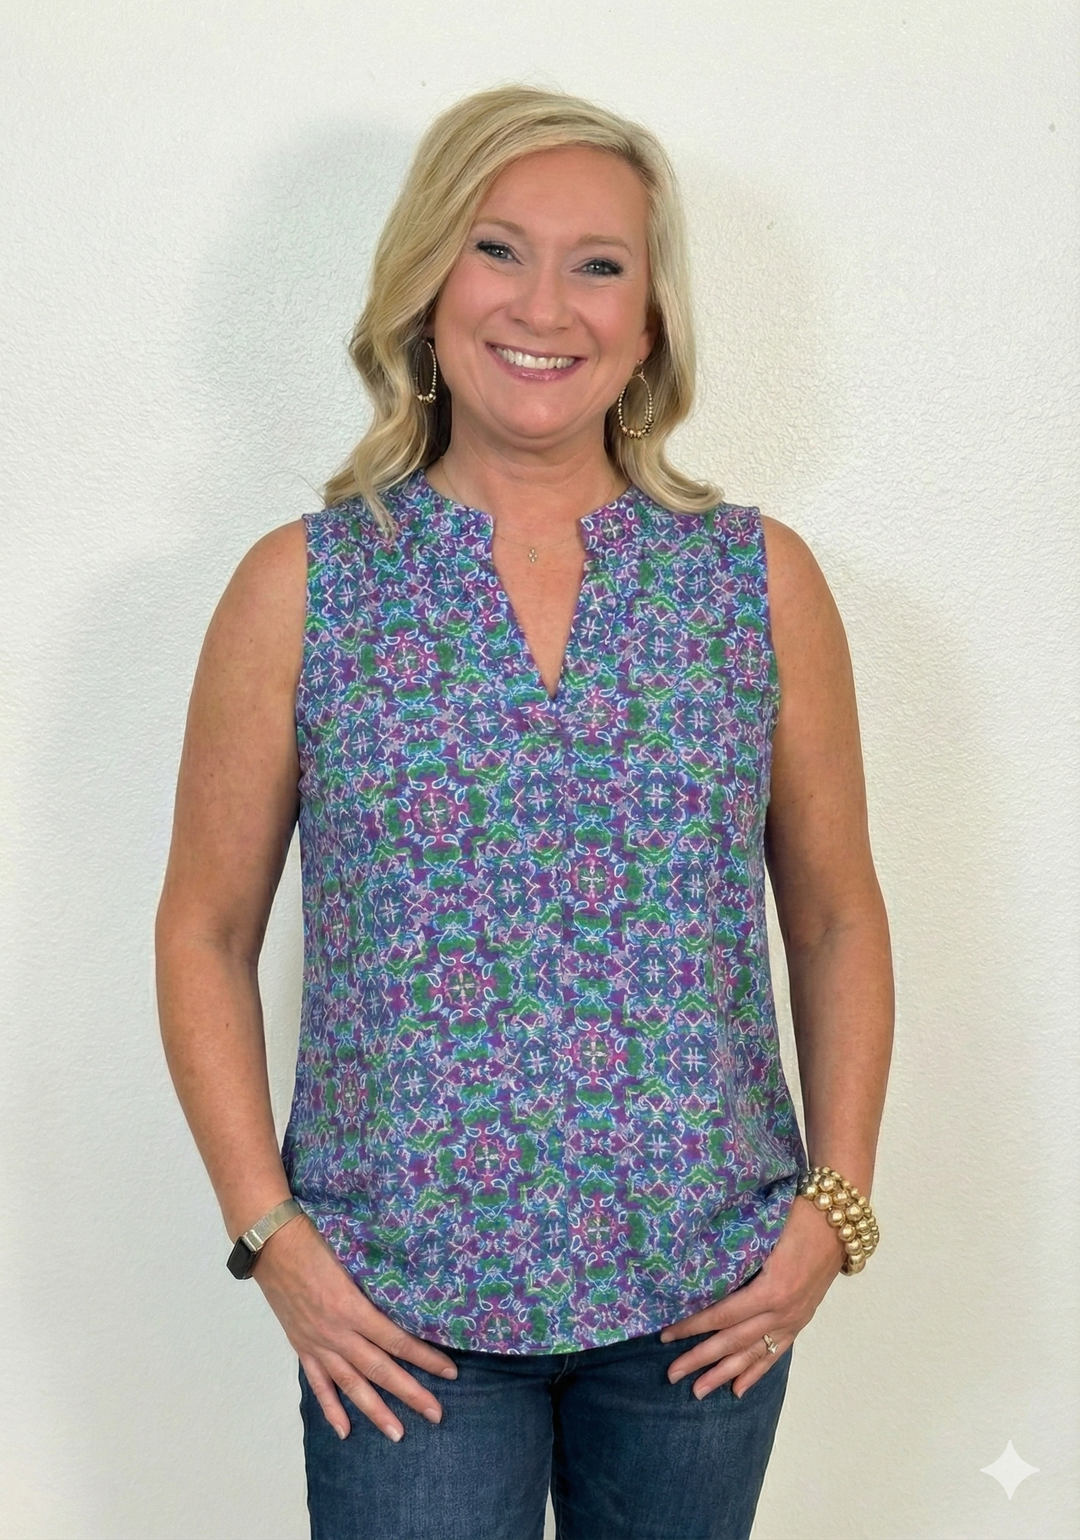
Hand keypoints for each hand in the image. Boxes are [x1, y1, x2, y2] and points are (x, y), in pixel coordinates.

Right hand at [252, 1213, 457, 1440]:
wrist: (272, 1245)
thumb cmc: (317, 1241)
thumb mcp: (353, 1259)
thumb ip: (376, 1284)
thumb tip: (409, 1297)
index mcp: (352, 1307)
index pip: (396, 1340)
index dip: (425, 1357)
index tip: (449, 1372)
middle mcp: (337, 1332)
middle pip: (379, 1369)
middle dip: (410, 1393)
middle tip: (436, 1414)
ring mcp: (317, 1344)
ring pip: (351, 1384)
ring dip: (376, 1411)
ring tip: (398, 1433)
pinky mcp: (302, 1347)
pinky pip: (318, 1384)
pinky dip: (331, 1408)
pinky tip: (345, 1430)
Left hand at [659, 1196, 843, 1398]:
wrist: (839, 1220)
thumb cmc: (797, 1216)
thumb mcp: (763, 1232)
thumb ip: (735, 1253)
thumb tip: (695, 1266)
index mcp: (770, 1289)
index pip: (723, 1315)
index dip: (693, 1326)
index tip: (666, 1335)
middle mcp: (782, 1312)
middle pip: (733, 1341)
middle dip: (700, 1359)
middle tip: (672, 1375)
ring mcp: (793, 1320)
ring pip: (753, 1354)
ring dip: (724, 1374)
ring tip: (699, 1392)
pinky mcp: (800, 1321)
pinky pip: (775, 1353)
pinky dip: (756, 1372)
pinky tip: (738, 1389)